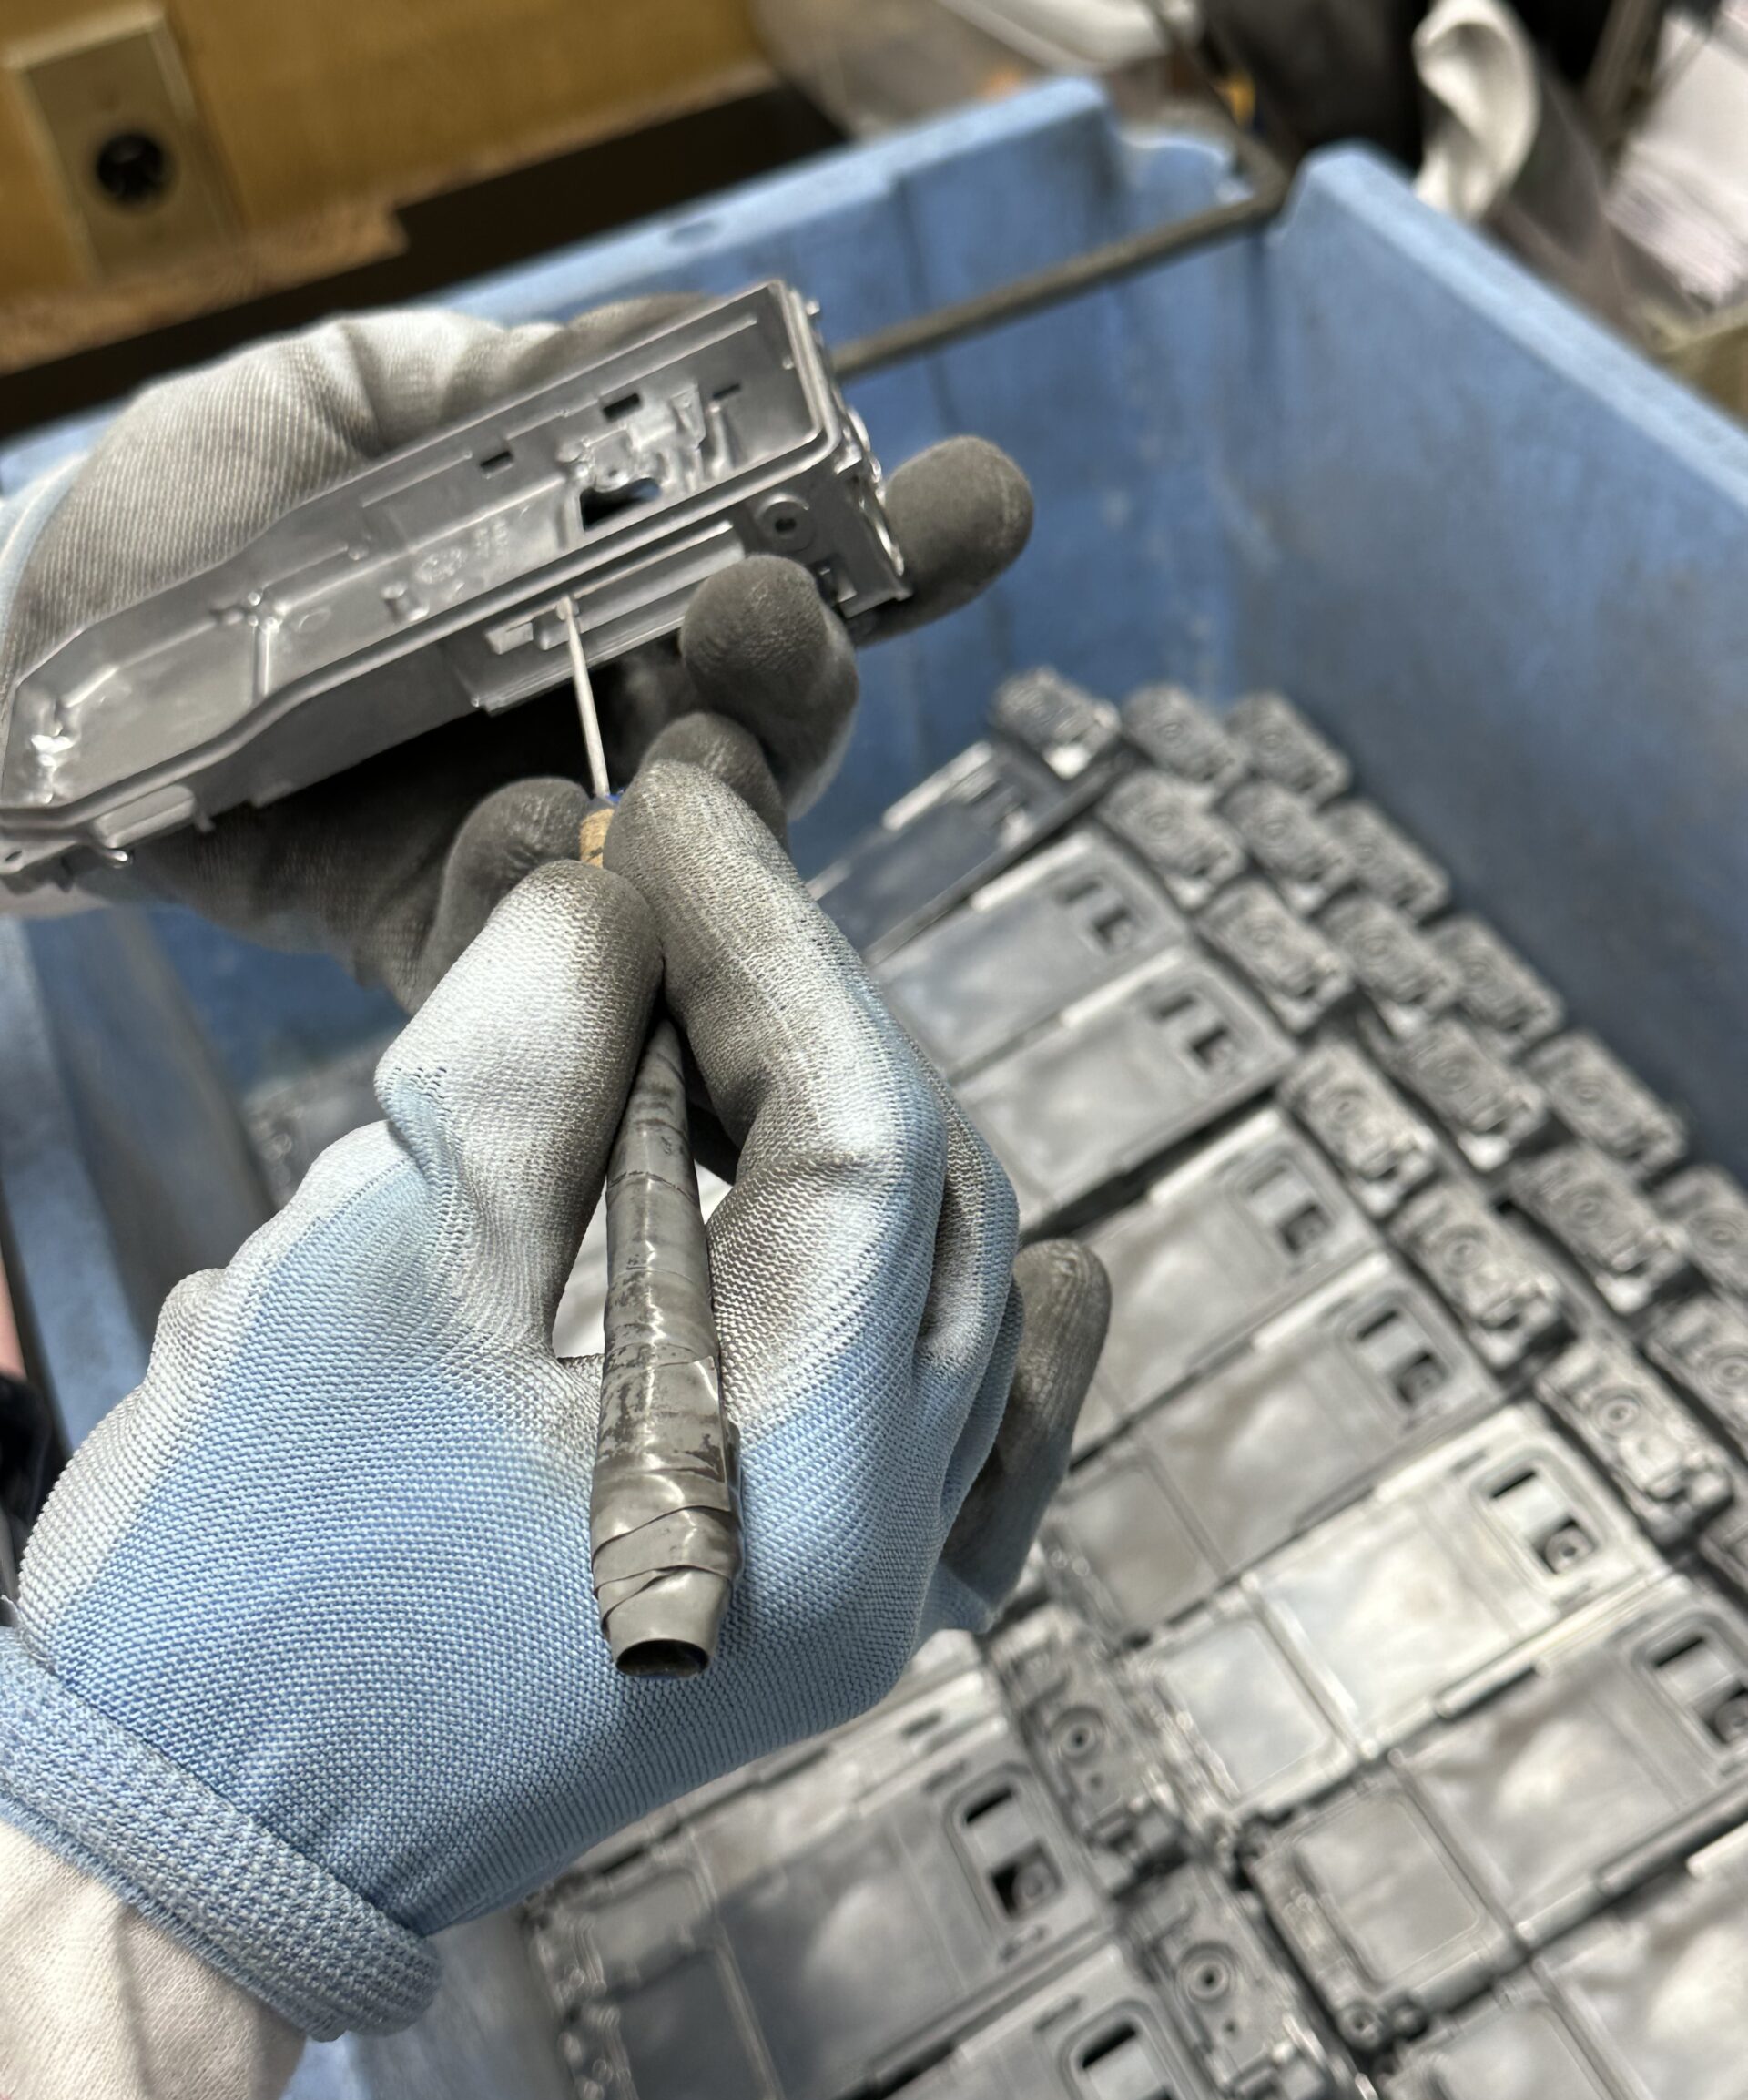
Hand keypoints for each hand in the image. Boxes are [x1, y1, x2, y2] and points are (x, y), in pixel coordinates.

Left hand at [0, 304, 1030, 1007]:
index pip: (791, 567)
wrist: (27, 671)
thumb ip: (520, 394)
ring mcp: (547, 840)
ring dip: (715, 792)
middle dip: (807, 667)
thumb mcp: (355, 409)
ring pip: (701, 851)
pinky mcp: (458, 944)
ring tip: (687, 731)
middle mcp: (608, 719)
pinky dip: (561, 902)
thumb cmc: (195, 531)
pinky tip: (538, 835)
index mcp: (610, 587)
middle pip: (777, 721)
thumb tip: (697, 350)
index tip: (977, 506)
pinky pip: (551, 951)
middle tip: (769, 610)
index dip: (897, 548)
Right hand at [0, 735, 1106, 2040]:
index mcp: (800, 1484)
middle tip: (669, 906)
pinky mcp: (809, 1617)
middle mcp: (880, 1559)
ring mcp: (863, 1603)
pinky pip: (951, 1430)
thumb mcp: (383, 1266)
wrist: (202, 1831)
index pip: (866, 1126)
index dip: (779, 934)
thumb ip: (540, 1051)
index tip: (687, 809)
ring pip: (951, 1293)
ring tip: (708, 1033)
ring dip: (844, 1134)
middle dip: (802, 1023)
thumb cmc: (250, 1591)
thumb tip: (621, 903)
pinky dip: (913, 1291)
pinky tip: (866, 1218)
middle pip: (928, 1197)